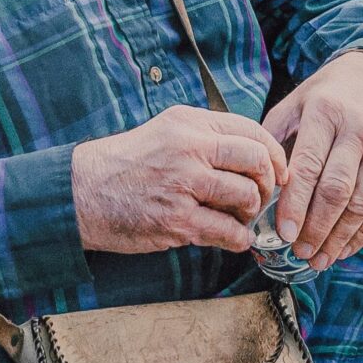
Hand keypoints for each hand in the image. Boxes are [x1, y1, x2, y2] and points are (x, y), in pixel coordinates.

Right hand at [73, 106, 286, 254]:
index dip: (275, 154)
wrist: (82, 192)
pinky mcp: (176, 221)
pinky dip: (237, 238)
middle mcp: (189, 149)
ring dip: (251, 212)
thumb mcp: (167, 130)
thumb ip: (207, 136)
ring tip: (241, 218)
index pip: (252, 131)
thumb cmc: (127, 163)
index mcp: (190, 124)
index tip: (280, 171)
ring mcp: (183, 185)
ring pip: (246, 197)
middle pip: (256, 161)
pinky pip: (226, 232)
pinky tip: (232, 238)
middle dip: (269, 183)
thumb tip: (254, 153)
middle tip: (263, 197)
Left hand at [263, 51, 362, 271]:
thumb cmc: (327, 96)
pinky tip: (344, 247)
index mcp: (326, 112)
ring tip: (319, 257)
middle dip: (316, 227)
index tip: (285, 232)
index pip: (309, 166)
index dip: (296, 204)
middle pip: (337, 190)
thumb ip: (272, 141)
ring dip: (338, 237)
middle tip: (299, 251)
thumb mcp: (293, 104)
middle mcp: (359, 128)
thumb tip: (259, 188)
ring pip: (362, 203)